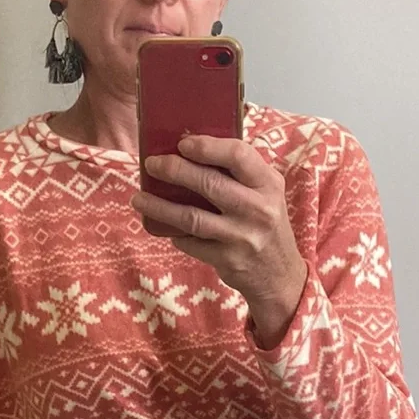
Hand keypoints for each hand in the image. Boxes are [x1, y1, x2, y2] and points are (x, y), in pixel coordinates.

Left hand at [130, 135, 308, 340]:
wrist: (279, 275)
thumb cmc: (266, 225)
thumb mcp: (266, 193)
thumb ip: (241, 172)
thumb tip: (193, 148)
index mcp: (268, 184)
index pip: (238, 155)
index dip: (207, 146)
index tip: (182, 143)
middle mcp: (258, 210)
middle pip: (209, 183)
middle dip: (175, 170)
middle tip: (152, 164)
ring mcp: (242, 237)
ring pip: (192, 217)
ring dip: (160, 207)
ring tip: (139, 198)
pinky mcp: (227, 260)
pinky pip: (191, 243)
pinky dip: (174, 233)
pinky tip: (164, 226)